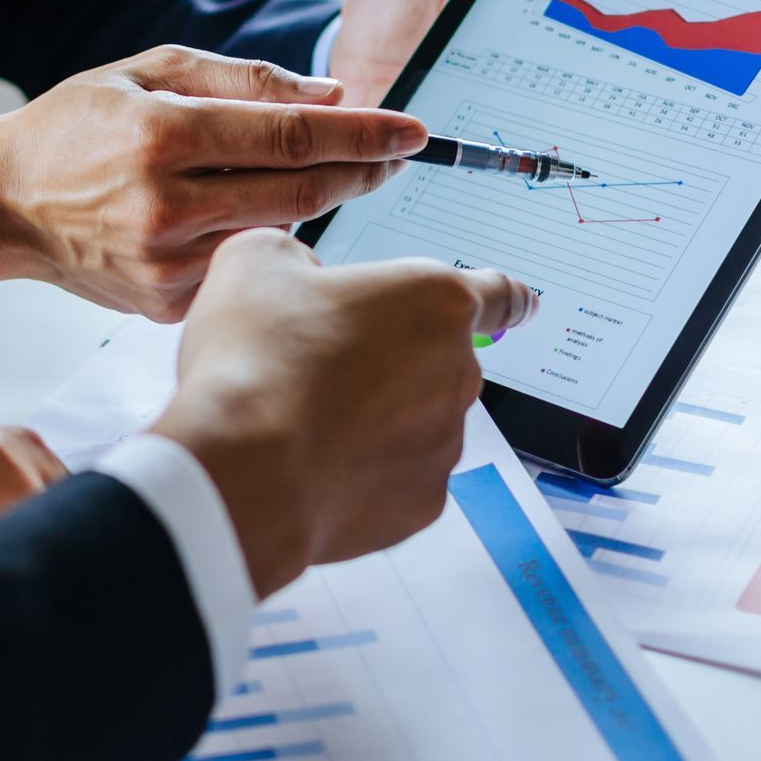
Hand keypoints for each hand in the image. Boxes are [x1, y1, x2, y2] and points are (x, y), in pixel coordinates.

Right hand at [0, 44, 427, 321]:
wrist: (3, 205)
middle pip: (301, 192)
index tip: (411, 131)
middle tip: (393, 156)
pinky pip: (243, 271)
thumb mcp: (146, 73)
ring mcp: (165, 266)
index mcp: (161, 137)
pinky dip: (267, 244)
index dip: (364, 134)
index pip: (292, 136)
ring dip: (318, 206)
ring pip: (280, 236)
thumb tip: (331, 98)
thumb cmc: (74, 129)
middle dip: (360, 171)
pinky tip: (261, 221)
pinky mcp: (165, 306)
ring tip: (333, 178)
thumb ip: (243, 81)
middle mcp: (165, 207)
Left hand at [0, 400, 65, 626]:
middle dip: (42, 599)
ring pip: (63, 539)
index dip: (50, 616)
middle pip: (77, 545)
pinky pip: (40, 524)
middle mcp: (13, 451)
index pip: (73, 557)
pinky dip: (19, 563)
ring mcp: (10, 455)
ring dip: (29, 581)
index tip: (15, 643)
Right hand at [151, 229, 535, 597]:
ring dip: (374, 418)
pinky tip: (310, 461)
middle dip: (390, 361)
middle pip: (435, 360)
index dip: (506, 299)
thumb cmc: (256, 361)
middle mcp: (456, 372)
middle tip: (319, 363)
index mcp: (432, 301)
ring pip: (415, 423)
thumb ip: (292, 255)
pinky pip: (397, 479)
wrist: (242, 469)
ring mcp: (443, 444)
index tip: (518, 307)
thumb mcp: (254, 262)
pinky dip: (362, 472)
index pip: (498, 295)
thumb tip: (295, 275)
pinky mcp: (420, 505)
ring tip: (300, 418)